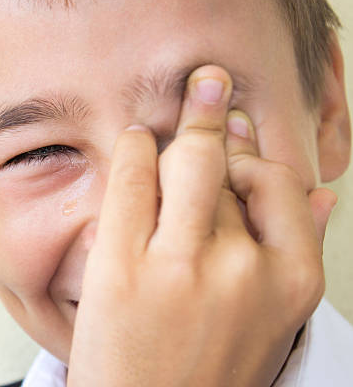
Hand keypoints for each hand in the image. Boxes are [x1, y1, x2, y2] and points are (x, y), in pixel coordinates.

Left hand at [67, 65, 335, 386]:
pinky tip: (136, 141)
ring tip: (169, 122)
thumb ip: (297, 251)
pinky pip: (133, 177)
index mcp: (292, 280)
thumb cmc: (207, 363)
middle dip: (213, 125)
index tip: (237, 124)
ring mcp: (180, 265)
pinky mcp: (121, 266)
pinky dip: (135, 147)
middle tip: (206, 87)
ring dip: (179, 130)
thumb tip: (324, 195)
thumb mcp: (272, 318)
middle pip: (228, 165)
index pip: (278, 181)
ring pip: (186, 159)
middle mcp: (242, 267)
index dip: (252, 150)